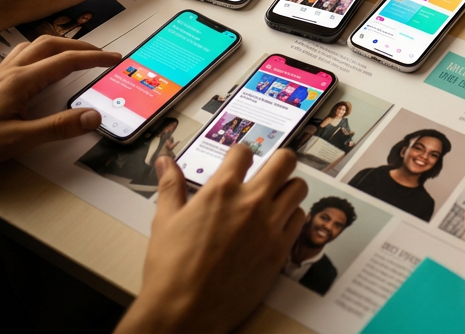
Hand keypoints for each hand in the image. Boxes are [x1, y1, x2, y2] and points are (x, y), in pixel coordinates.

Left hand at [0, 37, 119, 199]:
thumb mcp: (19, 140)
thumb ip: (59, 127)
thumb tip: (95, 116)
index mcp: (21, 80)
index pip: (66, 60)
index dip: (94, 58)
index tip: (117, 59)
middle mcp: (11, 71)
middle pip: (52, 44)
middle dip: (81, 46)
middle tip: (103, 55)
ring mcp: (0, 75)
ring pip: (35, 46)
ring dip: (61, 45)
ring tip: (78, 54)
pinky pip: (22, 56)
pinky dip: (42, 52)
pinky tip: (42, 66)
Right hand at [117, 148, 307, 333]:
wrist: (185, 311)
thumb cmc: (171, 269)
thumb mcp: (165, 221)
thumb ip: (171, 186)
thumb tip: (166, 162)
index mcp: (221, 190)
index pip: (244, 152)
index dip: (241, 155)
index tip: (238, 162)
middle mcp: (251, 202)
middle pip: (285, 160)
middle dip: (278, 161)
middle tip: (269, 170)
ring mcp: (270, 225)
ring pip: (298, 188)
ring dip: (288, 188)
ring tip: (275, 197)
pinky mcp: (280, 249)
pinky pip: (300, 219)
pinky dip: (291, 216)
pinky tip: (277, 224)